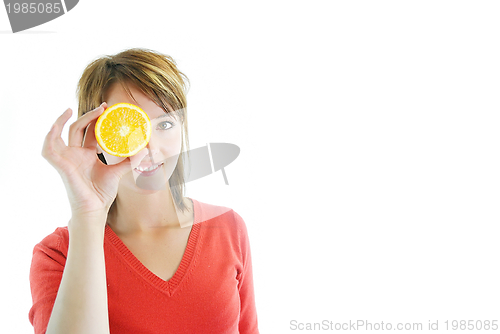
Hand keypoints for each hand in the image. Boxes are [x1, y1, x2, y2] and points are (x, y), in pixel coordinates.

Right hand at [42, 103, 131, 220]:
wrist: (95, 208)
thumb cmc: (102, 192)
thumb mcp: (119, 171)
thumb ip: (130, 160)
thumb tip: (144, 149)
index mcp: (89, 153)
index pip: (91, 131)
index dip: (98, 119)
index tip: (109, 109)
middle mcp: (77, 153)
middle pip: (79, 128)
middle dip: (89, 116)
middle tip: (103, 107)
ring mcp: (67, 158)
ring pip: (61, 134)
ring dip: (64, 121)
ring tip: (72, 110)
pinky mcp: (60, 165)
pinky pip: (49, 149)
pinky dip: (50, 136)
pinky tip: (55, 127)